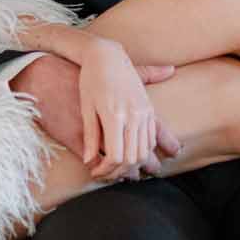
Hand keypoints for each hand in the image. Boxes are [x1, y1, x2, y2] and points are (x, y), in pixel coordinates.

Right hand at [10, 53, 179, 178]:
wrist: (69, 62)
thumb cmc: (99, 67)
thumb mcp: (128, 71)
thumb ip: (150, 74)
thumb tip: (170, 70)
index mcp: (138, 108)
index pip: (151, 141)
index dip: (153, 159)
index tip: (155, 167)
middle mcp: (126, 117)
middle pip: (135, 155)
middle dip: (132, 170)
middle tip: (131, 176)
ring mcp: (104, 124)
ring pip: (119, 158)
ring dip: (115, 171)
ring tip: (111, 173)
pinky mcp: (83, 129)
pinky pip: (97, 154)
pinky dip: (99, 165)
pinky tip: (95, 167)